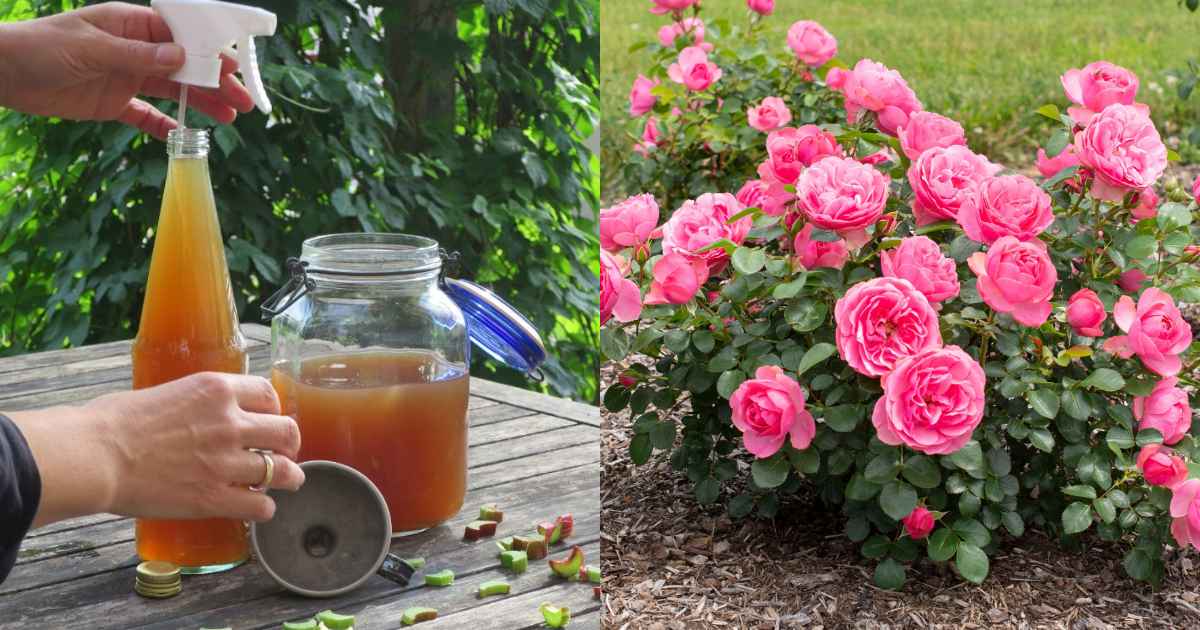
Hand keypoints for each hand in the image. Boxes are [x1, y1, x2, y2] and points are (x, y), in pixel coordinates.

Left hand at [0, 2, 253, 138]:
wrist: (3, 74)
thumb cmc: (42, 48)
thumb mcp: (90, 48)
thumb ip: (137, 55)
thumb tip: (181, 57)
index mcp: (130, 25)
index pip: (179, 35)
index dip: (209, 51)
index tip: (232, 67)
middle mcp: (135, 50)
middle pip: (185, 66)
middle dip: (215, 82)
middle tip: (243, 102)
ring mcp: (127, 77)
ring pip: (174, 91)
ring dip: (201, 104)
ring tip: (230, 119)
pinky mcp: (114, 103)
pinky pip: (147, 115)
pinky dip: (167, 126)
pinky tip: (187, 136)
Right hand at [10, 372, 304, 526]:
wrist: (95, 456)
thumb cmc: (113, 422)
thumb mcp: (165, 393)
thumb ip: (194, 403)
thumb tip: (197, 412)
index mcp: (216, 391)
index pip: (268, 395)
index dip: (274, 410)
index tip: (270, 420)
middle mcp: (229, 423)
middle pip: (286, 432)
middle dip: (290, 444)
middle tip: (285, 454)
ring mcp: (225, 461)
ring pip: (282, 470)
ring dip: (290, 477)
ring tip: (291, 481)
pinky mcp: (214, 497)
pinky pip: (260, 505)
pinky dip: (265, 508)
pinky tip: (259, 509)